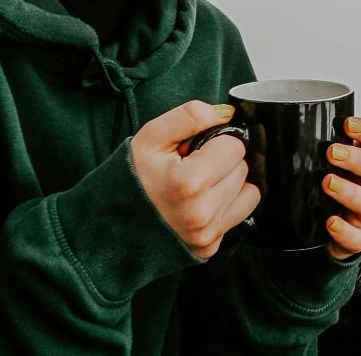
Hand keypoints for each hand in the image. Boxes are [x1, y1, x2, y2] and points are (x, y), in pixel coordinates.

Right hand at [131, 101, 259, 258]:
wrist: (113, 221)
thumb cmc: (135, 176)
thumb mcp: (152, 136)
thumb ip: (190, 116)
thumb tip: (227, 115)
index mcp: (187, 183)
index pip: (234, 145)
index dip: (216, 141)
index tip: (196, 150)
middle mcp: (200, 213)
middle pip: (242, 168)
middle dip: (222, 161)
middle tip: (193, 167)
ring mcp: (206, 234)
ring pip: (248, 189)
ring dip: (228, 182)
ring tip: (198, 185)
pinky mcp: (210, 246)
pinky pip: (243, 211)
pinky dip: (230, 202)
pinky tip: (205, 200)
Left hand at [322, 116, 360, 259]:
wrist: (323, 228)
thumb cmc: (323, 186)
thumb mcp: (320, 163)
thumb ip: (308, 146)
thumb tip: (263, 123)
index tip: (346, 123)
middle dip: (358, 159)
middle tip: (332, 152)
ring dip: (351, 191)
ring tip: (327, 183)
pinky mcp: (358, 237)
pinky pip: (358, 238)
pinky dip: (345, 231)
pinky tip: (330, 222)